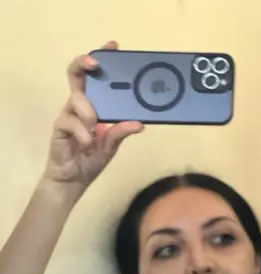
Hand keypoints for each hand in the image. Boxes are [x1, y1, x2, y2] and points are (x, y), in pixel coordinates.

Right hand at [44, 41, 143, 195]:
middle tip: (96, 64)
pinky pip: (71, 122)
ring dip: (90, 112)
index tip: (113, 47)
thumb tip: (140, 123)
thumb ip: (122, 132)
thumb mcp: (113, 145)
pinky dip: (84, 133)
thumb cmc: (91, 158)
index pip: (95, 77)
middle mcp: (80, 105)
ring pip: (77, 99)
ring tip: (96, 129)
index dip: (101, 60)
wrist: (74, 179)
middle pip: (77, 75)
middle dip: (85, 64)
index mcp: (94, 105)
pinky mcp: (60, 127)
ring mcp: (68, 114)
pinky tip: (89, 143)